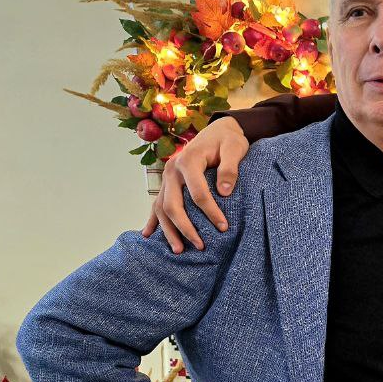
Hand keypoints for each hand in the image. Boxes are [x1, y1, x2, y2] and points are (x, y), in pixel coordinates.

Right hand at [141, 117, 248, 251]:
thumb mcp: (234, 148)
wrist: (217, 130)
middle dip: (185, 228)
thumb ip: (230, 168)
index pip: (198, 193)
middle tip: (200, 246)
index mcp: (188, 161)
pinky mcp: (168, 183)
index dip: (210, 212)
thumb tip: (224, 193)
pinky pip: (157, 203)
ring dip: (168, 230)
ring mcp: (167, 177)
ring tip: (179, 250)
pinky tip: (148, 235)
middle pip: (173, 205)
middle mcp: (172, 170)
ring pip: (162, 208)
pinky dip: (153, 220)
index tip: (223, 227)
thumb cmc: (227, 140)